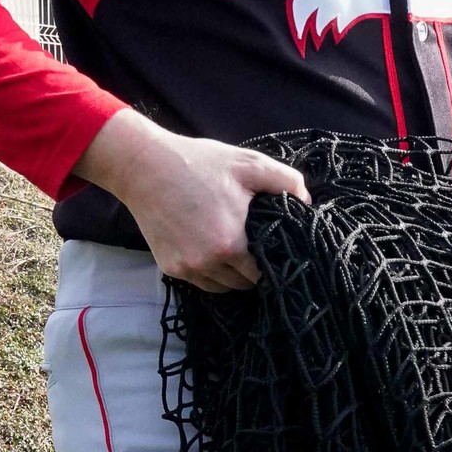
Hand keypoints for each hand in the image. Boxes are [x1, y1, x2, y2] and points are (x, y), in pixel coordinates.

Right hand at [73, 111, 310, 291]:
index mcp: (232, 243)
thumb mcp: (248, 164)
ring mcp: (187, 268)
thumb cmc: (199, 163)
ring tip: (237, 252)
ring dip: (233, 275)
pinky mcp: (170, 268)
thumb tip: (307, 203)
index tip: (276, 251)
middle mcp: (209, 263)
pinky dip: (211, 273)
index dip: (274, 262)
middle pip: (245, 284)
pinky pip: (201, 283)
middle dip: (255, 270)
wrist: (144, 167)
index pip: (265, 272)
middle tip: (258, 249)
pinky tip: (214, 252)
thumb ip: (286, 181)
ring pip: (223, 288)